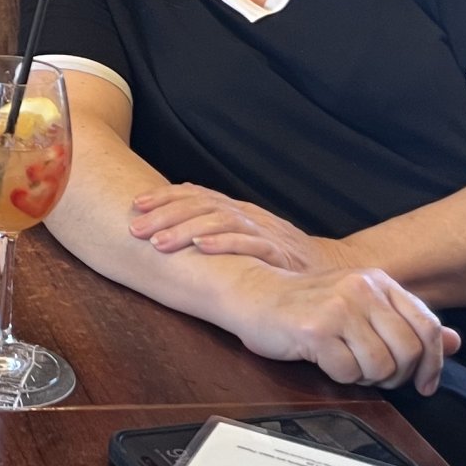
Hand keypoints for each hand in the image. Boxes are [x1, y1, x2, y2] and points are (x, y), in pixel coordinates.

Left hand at [131, 184, 337, 274]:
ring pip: (221, 221)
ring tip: (159, 242)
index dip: (165, 197)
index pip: (196, 194)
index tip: (135, 205)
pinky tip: (202, 247)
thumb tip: (175, 215)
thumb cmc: (279, 257)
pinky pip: (251, 244)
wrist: (330, 271)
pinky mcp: (280, 252)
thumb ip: (216, 224)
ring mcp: (265, 231)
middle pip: (202, 205)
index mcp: (236, 209)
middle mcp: (248, 214)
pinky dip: (225, 243)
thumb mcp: (245, 236)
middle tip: (136, 228)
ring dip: (186, 230)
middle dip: (165, 215)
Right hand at [229, 265, 459, 397]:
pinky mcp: (315, 329)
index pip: (427, 325)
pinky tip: (325, 361)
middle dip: (397, 375)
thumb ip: (406, 322)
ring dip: (367, 377)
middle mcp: (362, 289)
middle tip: (377, 377)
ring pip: (381, 365)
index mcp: (378, 281)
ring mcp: (339, 307)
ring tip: (347, 364)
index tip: (426, 384)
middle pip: (409, 350)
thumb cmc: (307, 305)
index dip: (433, 362)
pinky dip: (340, 376)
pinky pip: (348, 371)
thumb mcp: (361, 306)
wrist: (253, 294)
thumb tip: (455, 342)